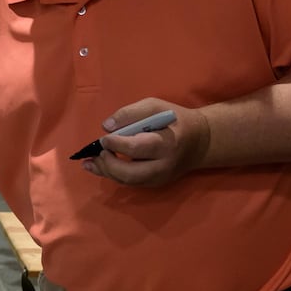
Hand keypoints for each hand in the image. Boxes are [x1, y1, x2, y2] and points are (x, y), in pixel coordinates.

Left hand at [80, 98, 210, 187]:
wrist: (200, 142)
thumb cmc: (176, 120)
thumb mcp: (156, 106)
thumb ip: (131, 113)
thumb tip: (106, 126)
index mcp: (167, 143)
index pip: (137, 149)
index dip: (117, 145)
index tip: (104, 139)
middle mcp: (163, 166)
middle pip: (130, 173)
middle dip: (108, 164)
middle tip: (97, 152)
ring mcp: (160, 178)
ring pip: (128, 181)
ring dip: (106, 172)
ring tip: (90, 162)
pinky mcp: (155, 184)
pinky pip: (130, 183)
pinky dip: (113, 175)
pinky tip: (99, 166)